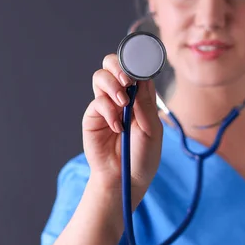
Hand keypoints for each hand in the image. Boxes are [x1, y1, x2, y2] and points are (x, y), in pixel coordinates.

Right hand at [82, 54, 162, 207]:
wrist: (125, 180)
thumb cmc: (142, 158)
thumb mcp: (152, 131)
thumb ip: (146, 105)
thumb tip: (141, 79)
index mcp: (141, 98)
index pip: (137, 71)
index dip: (137, 63)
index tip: (140, 65)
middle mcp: (122, 97)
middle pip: (113, 66)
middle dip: (118, 66)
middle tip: (126, 80)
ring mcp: (106, 106)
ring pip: (101, 77)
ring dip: (112, 84)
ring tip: (122, 102)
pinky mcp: (93, 117)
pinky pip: (97, 102)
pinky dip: (108, 110)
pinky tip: (117, 127)